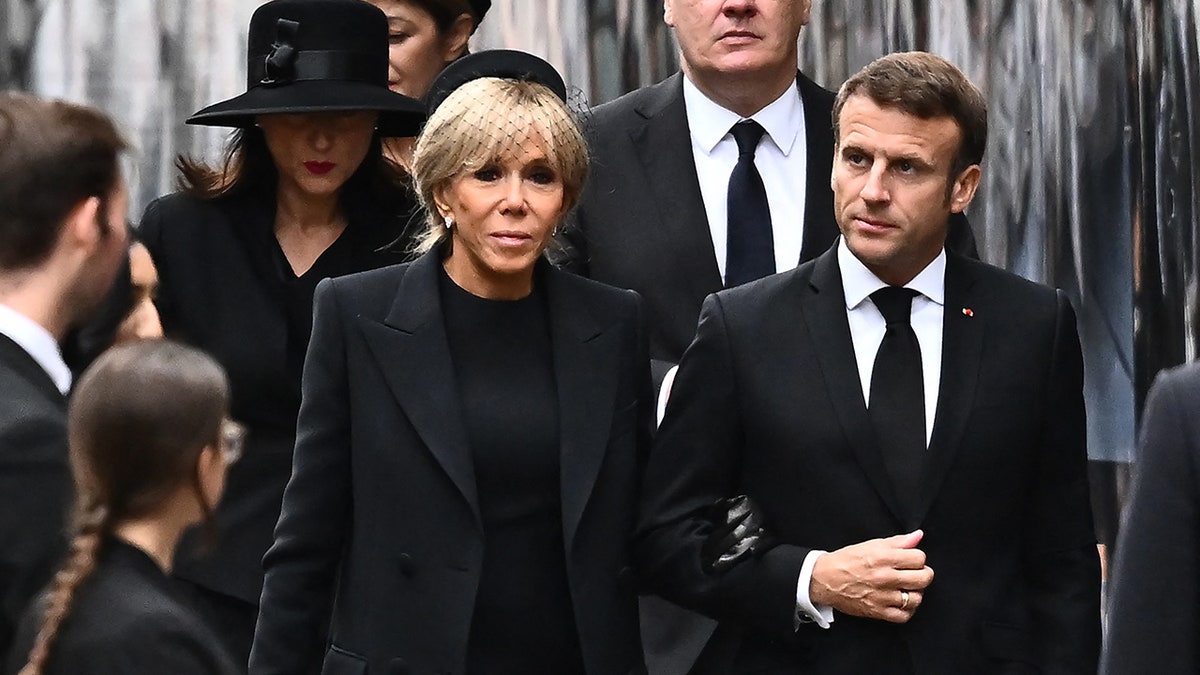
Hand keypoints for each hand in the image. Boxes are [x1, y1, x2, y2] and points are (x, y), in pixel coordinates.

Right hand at [809, 530, 933, 622]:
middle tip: (914, 573)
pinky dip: (906, 610)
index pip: (919, 558)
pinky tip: (900, 601)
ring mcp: (882, 597)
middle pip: (923, 578)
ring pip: (916, 598)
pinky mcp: (878, 612)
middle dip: (922, 574)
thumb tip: (918, 536)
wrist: (824, 579)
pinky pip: (904, 616)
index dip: (918, 558)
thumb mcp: (871, 545)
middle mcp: (884, 577)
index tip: (911, 560)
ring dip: (915, 593)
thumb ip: (897, 542)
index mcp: (883, 558)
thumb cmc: (846, 561)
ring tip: (906, 588)